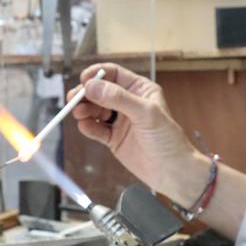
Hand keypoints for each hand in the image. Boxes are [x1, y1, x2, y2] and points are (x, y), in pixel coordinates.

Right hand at [69, 62, 204, 203]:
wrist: (171, 171)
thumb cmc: (168, 139)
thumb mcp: (146, 113)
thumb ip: (118, 99)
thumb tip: (92, 86)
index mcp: (140, 90)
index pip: (114, 74)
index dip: (97, 74)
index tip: (84, 80)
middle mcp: (128, 103)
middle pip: (100, 91)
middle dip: (86, 93)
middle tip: (74, 98)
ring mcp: (120, 121)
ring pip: (95, 109)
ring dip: (84, 109)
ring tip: (78, 113)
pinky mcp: (114, 138)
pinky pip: (96, 129)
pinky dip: (87, 126)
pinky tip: (84, 126)